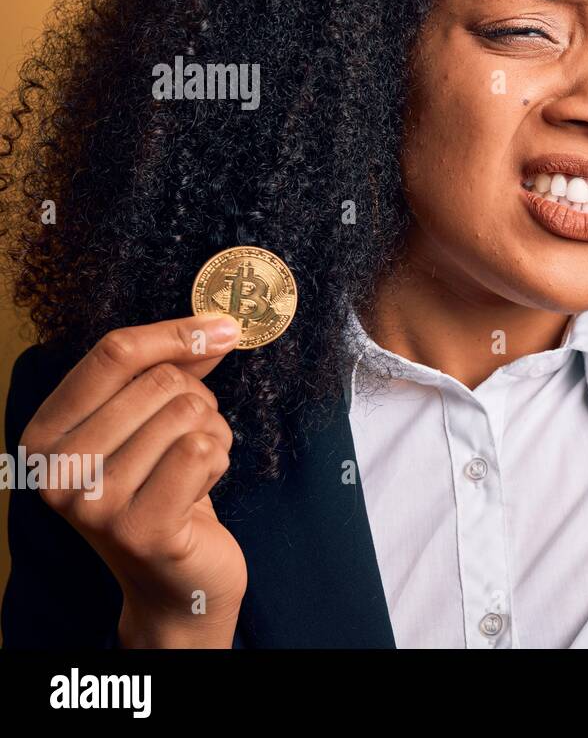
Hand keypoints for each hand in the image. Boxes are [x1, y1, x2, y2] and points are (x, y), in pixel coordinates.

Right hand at [19, 313, 247, 646]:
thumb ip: (176, 368)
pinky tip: (200, 492)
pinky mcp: (140, 529)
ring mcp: (92, 504)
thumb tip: (217, 325)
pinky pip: (203, 449)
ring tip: (191, 470)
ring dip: (211, 435)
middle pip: (159, 381)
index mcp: (44, 434)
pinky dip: (219, 461)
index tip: (226, 327)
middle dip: (198, 401)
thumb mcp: (153, 422)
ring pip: (188, 413)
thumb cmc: (164, 490)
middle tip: (188, 440)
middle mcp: (55, 470)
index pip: (113, 352)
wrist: (176, 580)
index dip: (177, 331)